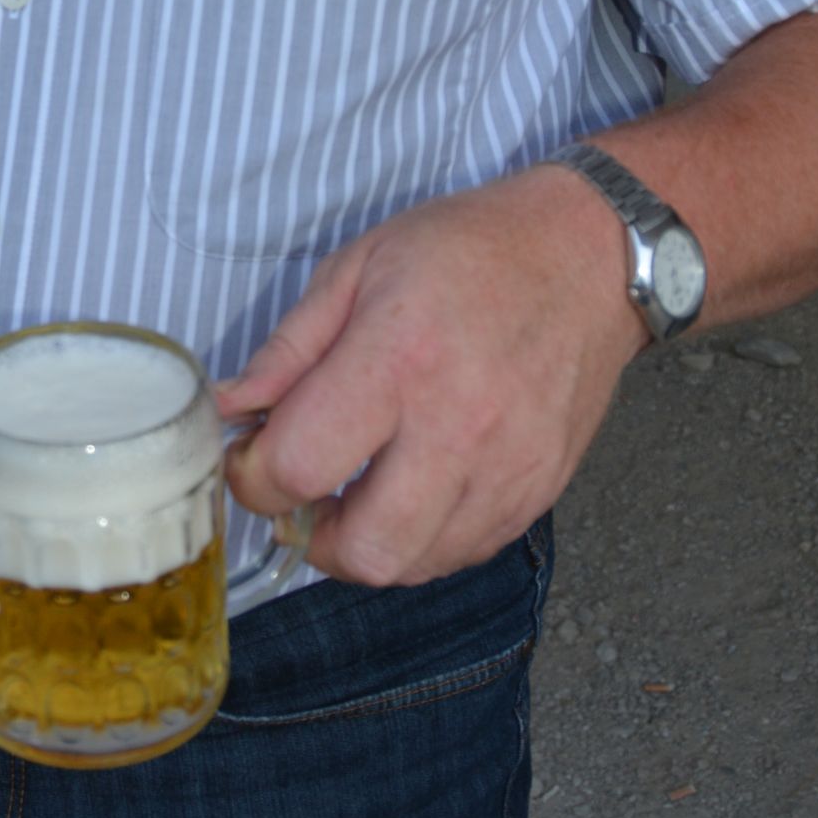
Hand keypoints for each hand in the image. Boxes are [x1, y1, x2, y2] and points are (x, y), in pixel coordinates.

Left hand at [219, 167, 644, 586]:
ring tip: (356, 491)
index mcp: (398, 360)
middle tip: (302, 493)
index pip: (300, 466)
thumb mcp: (358, 267)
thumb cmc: (468, 250)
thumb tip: (229, 409)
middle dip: (311, 535)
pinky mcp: (538, 492)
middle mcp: (457, 429)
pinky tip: (411, 491)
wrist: (588, 256)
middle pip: (364, 549)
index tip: (252, 456)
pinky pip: (463, 554)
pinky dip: (422, 540)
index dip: (253, 477)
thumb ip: (288, 348)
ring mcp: (506, 470)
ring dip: (367, 544)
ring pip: (414, 566)